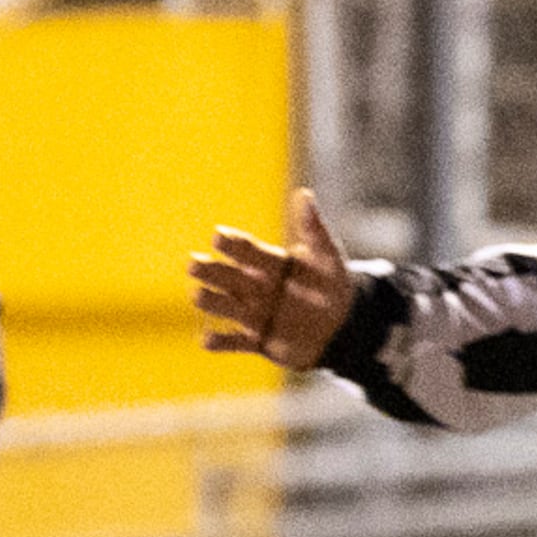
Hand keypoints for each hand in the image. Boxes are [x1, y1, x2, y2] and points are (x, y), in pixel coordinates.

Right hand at [189, 188, 354, 369]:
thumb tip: (305, 194)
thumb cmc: (332, 285)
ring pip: (223, 305)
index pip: (245, 249)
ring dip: (210, 301)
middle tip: (193, 264)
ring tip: (197, 294)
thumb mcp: (327, 258)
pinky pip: (234, 342)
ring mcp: (252, 313)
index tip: (219, 237)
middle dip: (209, 270)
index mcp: (266, 262)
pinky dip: (220, 342)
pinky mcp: (257, 340)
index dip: (232, 244)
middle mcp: (253, 286)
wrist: (343, 326)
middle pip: (225, 276)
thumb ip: (314, 230)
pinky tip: (207, 340)